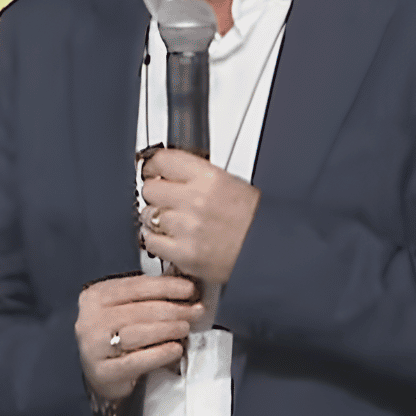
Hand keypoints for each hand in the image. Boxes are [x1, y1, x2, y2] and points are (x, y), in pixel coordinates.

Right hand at [75, 274, 201, 401]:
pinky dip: (159, 354)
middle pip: (138, 311)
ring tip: (185, 328)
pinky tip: (175, 349)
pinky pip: (135, 361)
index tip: (189, 289)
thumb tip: (185, 289)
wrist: (102, 373)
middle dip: (172, 309)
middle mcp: (89, 320)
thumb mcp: (126, 309)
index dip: (166, 286)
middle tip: (194, 311)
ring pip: (136, 334)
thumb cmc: (118, 336)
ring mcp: (93, 347)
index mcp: (96, 297)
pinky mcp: (102, 372)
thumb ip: (148, 298)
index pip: (135, 287)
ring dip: (167, 329)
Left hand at [139, 148, 260, 284]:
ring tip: (173, 223)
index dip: (153, 166)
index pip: (162, 160)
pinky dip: (156, 241)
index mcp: (209, 178)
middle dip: (155, 194)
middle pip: (150, 188)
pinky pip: (151, 242)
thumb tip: (168, 170)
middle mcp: (195, 200)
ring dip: (155, 218)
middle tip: (165, 200)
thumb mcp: (231, 183)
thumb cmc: (254, 220)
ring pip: (146, 215)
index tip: (152, 171)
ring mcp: (186, 228)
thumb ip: (197, 176)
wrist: (269, 251)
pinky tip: (169, 239)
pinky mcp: (183, 254)